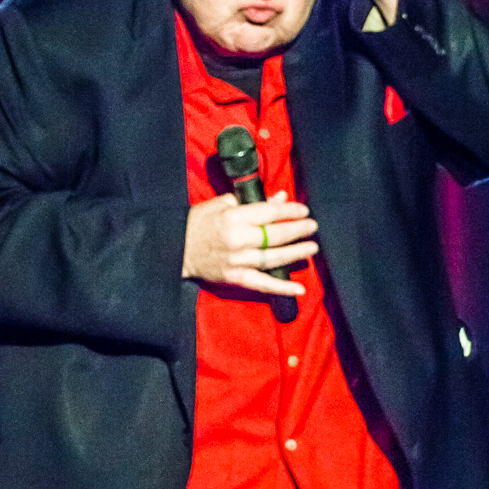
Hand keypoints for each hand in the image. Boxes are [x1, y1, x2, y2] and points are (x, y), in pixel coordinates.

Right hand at [182, 190, 318, 295]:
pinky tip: (299, 289)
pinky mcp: (235, 278)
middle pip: (275, 236)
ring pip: (273, 258)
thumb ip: (253, 202)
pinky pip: (262, 284)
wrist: (175, 248)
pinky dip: (281, 288)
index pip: (269, 213)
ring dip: (295, 253)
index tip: (303, 210)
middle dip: (298, 230)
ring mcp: (237, 261)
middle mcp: (238, 240)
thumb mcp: (222, 204)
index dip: (290, 211)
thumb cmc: (198, 222)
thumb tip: (280, 198)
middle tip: (312, 227)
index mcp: (234, 218)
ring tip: (312, 248)